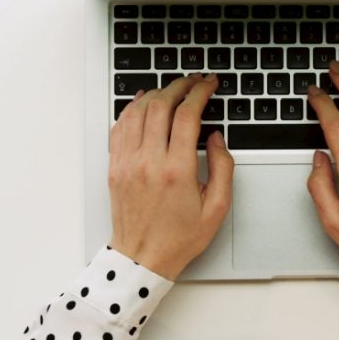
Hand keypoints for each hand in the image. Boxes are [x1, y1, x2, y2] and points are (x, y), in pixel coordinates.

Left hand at [107, 74, 233, 279]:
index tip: (209, 85)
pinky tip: (143, 102)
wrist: (142, 258)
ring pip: (138, 111)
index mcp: (176, 171)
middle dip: (180, 86)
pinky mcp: (115, 167)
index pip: (186, 115)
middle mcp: (148, 162)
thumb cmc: (179, 238)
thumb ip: (222, 168)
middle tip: (194, 81)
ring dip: (157, 93)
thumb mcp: (217, 208)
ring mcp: (128, 163)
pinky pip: (120, 126)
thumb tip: (216, 138)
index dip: (200, 92)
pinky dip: (132, 108)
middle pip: (161, 105)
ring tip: (173, 89)